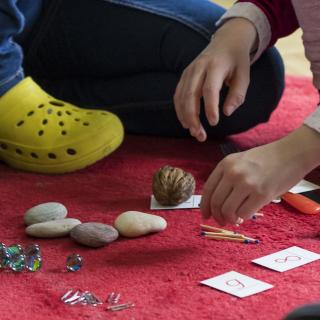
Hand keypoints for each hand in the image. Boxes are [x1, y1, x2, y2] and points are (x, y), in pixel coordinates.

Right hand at [174, 18, 256, 141]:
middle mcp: (199, 67)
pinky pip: (178, 95)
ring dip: (185, 117)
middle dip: (193, 117)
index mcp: (216, 65)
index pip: (209, 89)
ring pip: (181, 97)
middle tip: (199, 135)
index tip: (214, 123)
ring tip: (194, 132)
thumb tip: (227, 113)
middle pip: (190, 95)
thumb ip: (237, 94)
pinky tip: (186, 122)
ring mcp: (189, 71)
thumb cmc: (237, 61)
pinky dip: (180, 110)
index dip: (210, 107)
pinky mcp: (184, 76)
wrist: (226, 41)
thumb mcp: (244, 75)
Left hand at [200, 125, 319, 224]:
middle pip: (216, 202)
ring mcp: (246, 183)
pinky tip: (245, 216)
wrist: (291, 153)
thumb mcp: (240, 161)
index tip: (205, 215)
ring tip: (235, 219)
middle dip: (217, 216)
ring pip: (228, 210)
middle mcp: (233, 173)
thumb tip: (219, 205)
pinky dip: (242, 218)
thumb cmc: (266, 159)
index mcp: (226, 164)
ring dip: (229, 219)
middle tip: (221, 221)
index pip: (208, 189)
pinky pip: (244, 213)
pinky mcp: (261, 194)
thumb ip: (228, 178)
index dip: (205, 205)